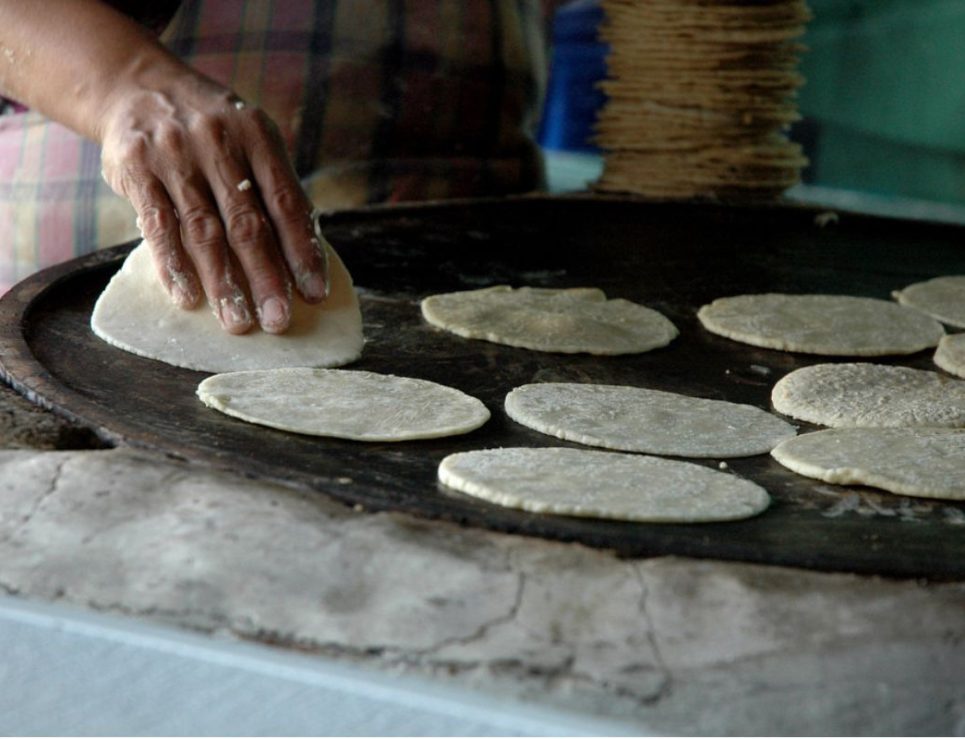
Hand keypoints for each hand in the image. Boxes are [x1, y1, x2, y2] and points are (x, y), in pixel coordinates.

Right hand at [100, 77, 328, 333]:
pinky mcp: (137, 169)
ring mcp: (175, 155)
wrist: (138, 85)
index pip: (286, 204)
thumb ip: (273, 189)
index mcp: (258, 137)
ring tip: (237, 322)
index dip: (303, 252)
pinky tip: (187, 297)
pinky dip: (173, 265)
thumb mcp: (250, 139)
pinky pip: (159, 225)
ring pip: (203, 230)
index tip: (315, 293)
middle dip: (266, 277)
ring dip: (222, 282)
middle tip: (278, 320)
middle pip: (248, 223)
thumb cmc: (213, 130)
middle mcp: (218, 143)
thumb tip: (305, 258)